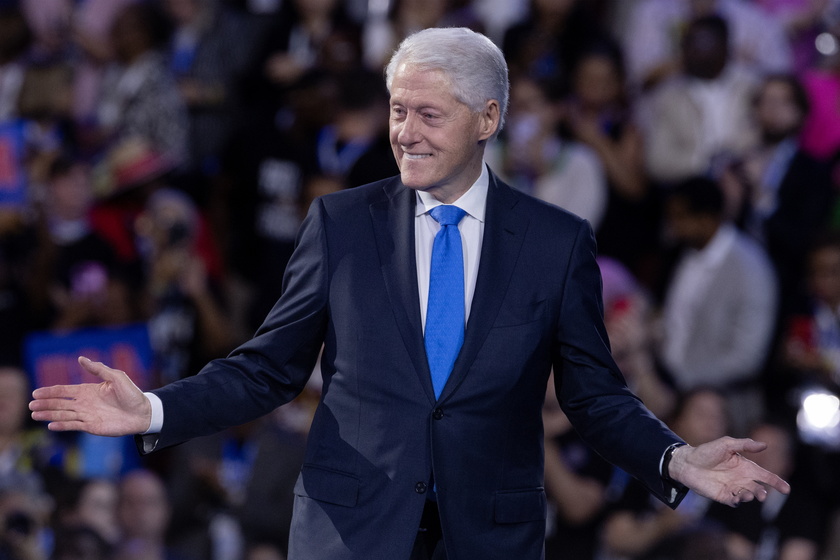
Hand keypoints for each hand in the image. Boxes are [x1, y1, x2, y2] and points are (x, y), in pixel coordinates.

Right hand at [29, 356, 151, 435]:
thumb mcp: (116, 377)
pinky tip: (50, 425)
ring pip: (63, 415)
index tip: (36, 392)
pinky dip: (62, 425)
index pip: (64, 391)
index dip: (50, 391)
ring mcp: (87, 415)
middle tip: (30, 405)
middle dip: (45, 403)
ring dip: (49, 414)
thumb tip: (80, 358)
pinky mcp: (91, 426)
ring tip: (35, 414)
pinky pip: (73, 425)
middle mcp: (84, 403)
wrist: (142, 412)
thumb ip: (98, 369)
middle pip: (60, 403)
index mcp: (88, 390)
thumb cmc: (131, 393)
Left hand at [668, 437, 790, 506]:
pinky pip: (734, 501)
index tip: (786, 489)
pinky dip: (738, 500)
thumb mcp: (726, 444)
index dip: (777, 482)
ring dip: (751, 496)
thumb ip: (745, 444)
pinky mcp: (722, 495)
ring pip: (748, 495)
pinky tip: (736, 497)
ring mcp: (732, 488)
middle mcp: (741, 479)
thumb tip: (764, 445)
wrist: (687, 462)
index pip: (765, 475)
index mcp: (745, 467)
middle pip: (758, 488)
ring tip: (748, 494)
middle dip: (763, 493)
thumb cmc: (706, 451)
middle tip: (762, 495)